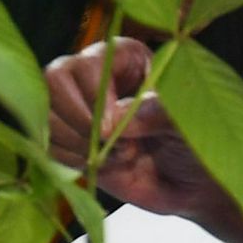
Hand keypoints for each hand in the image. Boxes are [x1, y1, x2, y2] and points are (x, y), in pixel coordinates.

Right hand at [44, 38, 231, 221]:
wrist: (190, 185)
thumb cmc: (196, 145)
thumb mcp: (189, 126)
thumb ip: (159, 114)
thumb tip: (114, 118)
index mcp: (127, 57)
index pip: (90, 61)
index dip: (95, 97)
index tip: (112, 129)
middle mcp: (97, 74)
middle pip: (55, 78)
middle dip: (79, 119)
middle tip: (109, 144)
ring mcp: (78, 104)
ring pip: (45, 110)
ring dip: (75, 141)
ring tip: (114, 154)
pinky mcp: (68, 135)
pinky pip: (45, 140)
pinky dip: (69, 158)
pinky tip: (100, 164)